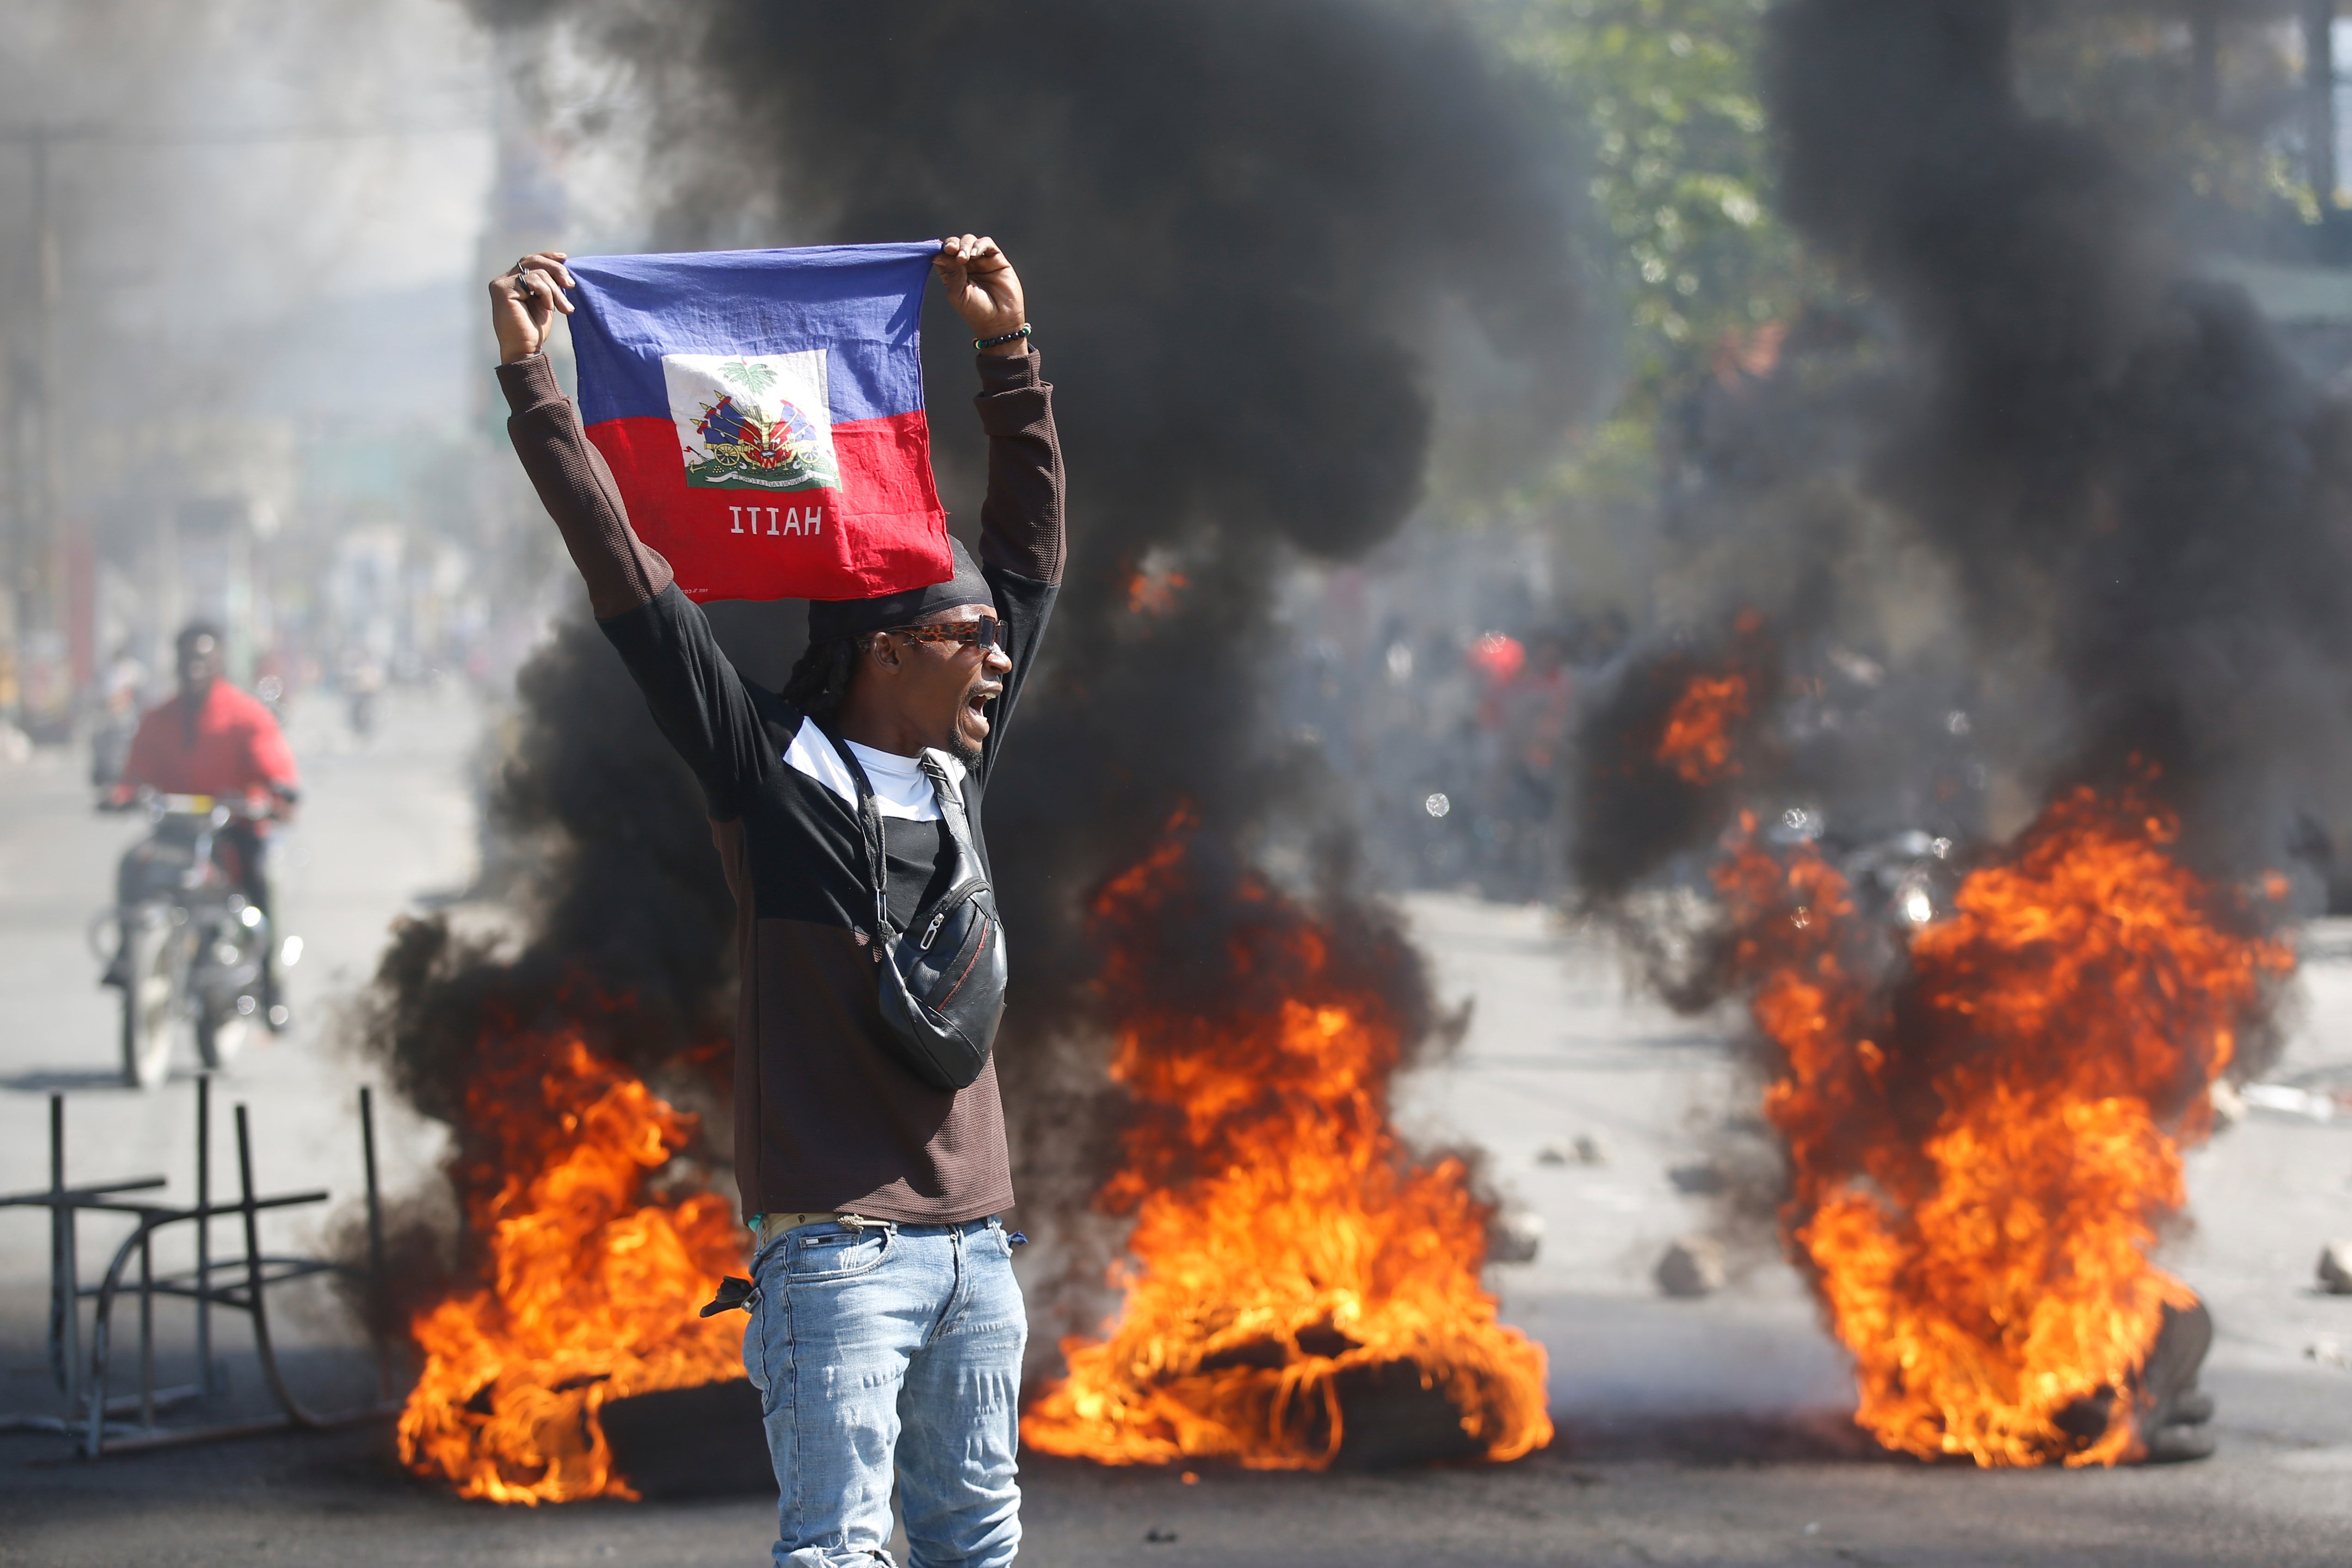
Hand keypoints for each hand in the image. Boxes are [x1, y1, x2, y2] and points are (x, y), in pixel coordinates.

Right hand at [489, 251, 575, 363]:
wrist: (525, 349)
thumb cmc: (535, 329)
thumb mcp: (546, 300)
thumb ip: (548, 283)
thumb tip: (562, 262)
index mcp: (512, 281)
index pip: (530, 261)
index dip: (548, 257)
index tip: (565, 258)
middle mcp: (504, 280)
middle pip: (533, 261)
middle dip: (556, 271)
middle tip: (571, 285)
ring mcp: (501, 284)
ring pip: (537, 273)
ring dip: (556, 291)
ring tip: (564, 308)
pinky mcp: (502, 290)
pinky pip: (533, 281)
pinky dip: (546, 293)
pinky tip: (548, 308)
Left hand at [935, 235, 1026, 354]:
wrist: (999, 321)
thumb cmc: (976, 311)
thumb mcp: (957, 293)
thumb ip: (951, 272)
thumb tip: (940, 254)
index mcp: (953, 273)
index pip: (944, 254)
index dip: (941, 250)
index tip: (939, 253)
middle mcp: (967, 265)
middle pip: (956, 244)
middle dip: (952, 244)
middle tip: (952, 251)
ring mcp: (982, 261)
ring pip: (970, 241)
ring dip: (964, 245)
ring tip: (963, 258)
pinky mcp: (997, 260)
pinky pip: (987, 244)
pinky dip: (979, 244)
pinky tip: (975, 253)